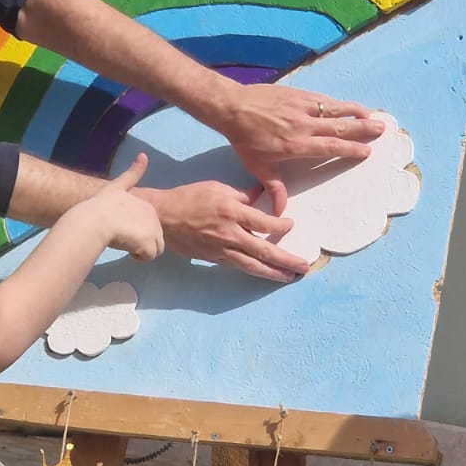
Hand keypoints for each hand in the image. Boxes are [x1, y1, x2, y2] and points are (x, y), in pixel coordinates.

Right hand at [92, 154, 164, 261]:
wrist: (94, 220)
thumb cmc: (99, 206)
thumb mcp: (117, 186)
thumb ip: (132, 174)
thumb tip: (144, 154)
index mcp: (147, 205)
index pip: (150, 225)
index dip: (137, 229)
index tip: (122, 229)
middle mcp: (154, 216)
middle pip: (154, 237)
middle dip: (140, 241)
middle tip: (121, 237)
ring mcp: (153, 229)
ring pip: (154, 248)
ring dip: (141, 250)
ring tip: (124, 244)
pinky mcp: (149, 242)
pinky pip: (150, 257)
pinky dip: (139, 257)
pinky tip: (127, 251)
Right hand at [136, 181, 306, 281]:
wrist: (162, 217)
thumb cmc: (189, 198)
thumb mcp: (218, 188)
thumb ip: (241, 195)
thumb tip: (260, 196)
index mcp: (232, 211)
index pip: (266, 223)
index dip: (282, 226)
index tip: (290, 225)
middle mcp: (229, 233)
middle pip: (264, 251)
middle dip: (287, 260)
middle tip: (304, 267)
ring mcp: (221, 249)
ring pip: (252, 265)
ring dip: (274, 273)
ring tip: (290, 278)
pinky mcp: (213, 259)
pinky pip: (238, 266)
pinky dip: (253, 271)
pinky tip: (264, 273)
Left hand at [214, 82, 384, 214]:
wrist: (232, 108)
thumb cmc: (244, 139)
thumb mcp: (257, 166)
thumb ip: (274, 188)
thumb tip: (281, 212)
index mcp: (295, 145)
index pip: (330, 147)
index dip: (350, 149)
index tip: (366, 151)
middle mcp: (303, 125)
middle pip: (340, 127)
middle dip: (363, 129)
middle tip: (382, 130)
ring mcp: (302, 107)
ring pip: (335, 109)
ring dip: (356, 113)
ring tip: (372, 117)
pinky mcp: (298, 94)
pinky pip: (323, 99)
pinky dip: (338, 103)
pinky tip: (348, 106)